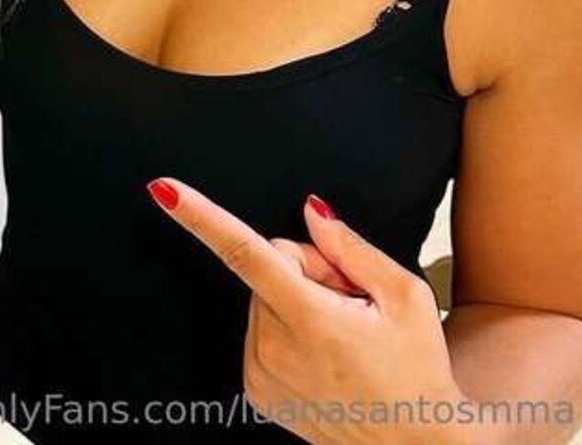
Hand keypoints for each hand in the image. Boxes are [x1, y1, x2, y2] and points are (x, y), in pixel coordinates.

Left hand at [147, 178, 469, 443]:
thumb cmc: (418, 371)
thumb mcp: (405, 296)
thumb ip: (350, 247)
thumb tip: (311, 211)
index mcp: (310, 320)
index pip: (246, 254)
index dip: (201, 217)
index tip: (163, 190)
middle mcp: (275, 349)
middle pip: (268, 266)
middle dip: (306, 271)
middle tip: (350, 304)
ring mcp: (260, 375)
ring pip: (261, 298)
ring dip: (296, 302)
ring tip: (341, 336)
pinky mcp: (255, 392)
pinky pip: (258, 330)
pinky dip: (286, 330)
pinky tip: (324, 354)